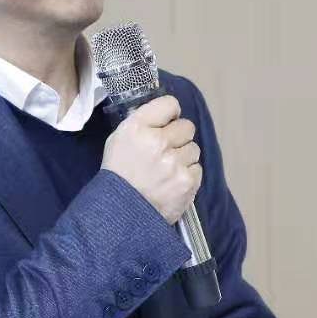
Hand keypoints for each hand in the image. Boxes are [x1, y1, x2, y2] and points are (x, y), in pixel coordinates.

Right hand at [100, 95, 201, 224]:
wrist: (121, 213)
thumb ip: (142, 123)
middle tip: (166, 151)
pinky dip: (187, 175)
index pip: (170, 104)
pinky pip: (197, 168)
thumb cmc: (119, 174)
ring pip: (194, 148)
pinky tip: (172, 182)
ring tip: (167, 170)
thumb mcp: (119, 139)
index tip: (165, 124)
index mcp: (137, 128)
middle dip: (178, 137)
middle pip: (187, 126)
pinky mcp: (187, 182)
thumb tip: (166, 115)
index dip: (169, 114)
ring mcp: (174, 163)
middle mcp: (158, 142)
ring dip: (183, 157)